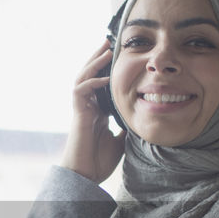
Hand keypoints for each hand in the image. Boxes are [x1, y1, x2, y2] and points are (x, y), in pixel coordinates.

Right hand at [60, 41, 124, 183]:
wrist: (86, 175)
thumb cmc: (99, 160)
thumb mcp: (122, 139)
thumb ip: (127, 126)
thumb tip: (140, 118)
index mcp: (97, 110)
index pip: (101, 83)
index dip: (108, 69)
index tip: (120, 57)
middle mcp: (88, 105)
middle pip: (91, 74)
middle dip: (99, 58)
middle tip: (111, 42)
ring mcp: (81, 108)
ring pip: (83, 77)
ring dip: (94, 62)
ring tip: (106, 49)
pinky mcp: (78, 113)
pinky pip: (82, 90)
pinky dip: (93, 81)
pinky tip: (104, 77)